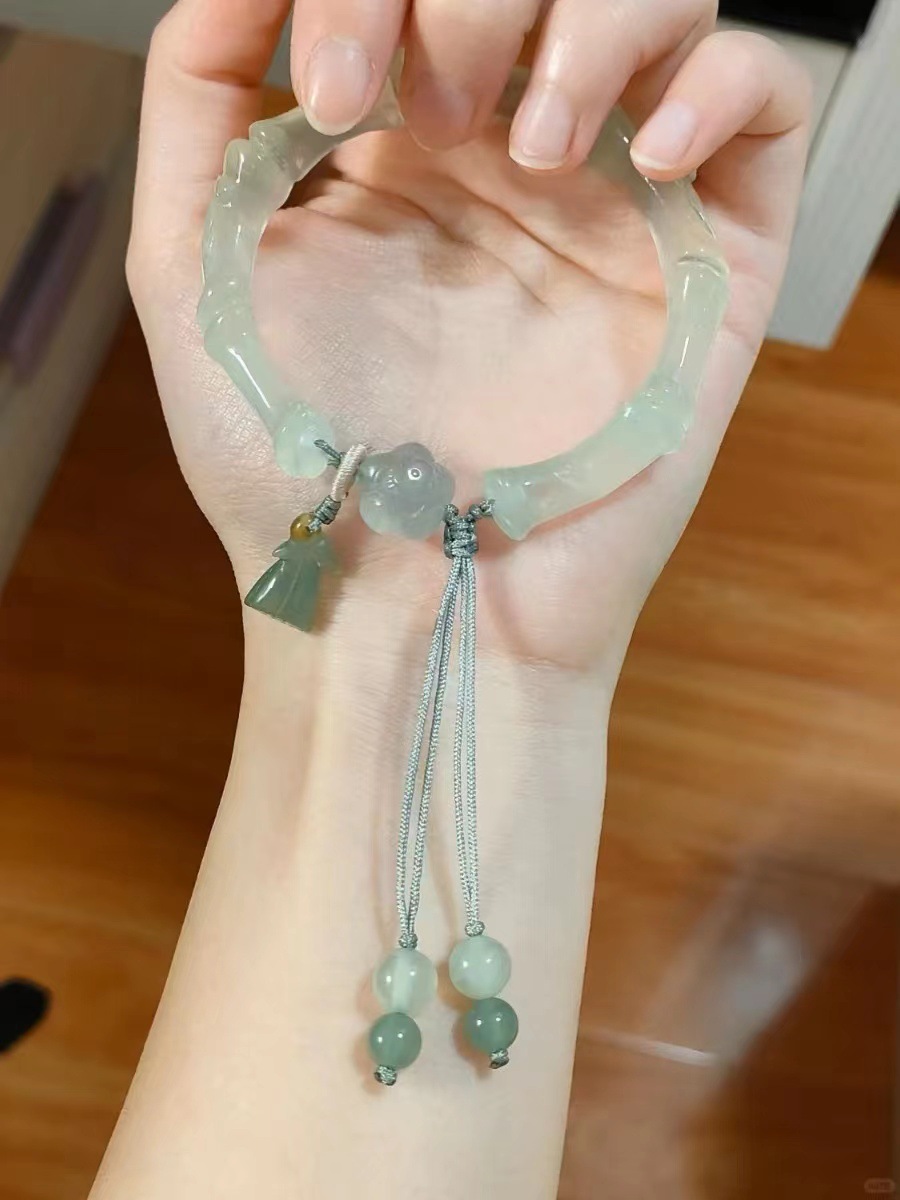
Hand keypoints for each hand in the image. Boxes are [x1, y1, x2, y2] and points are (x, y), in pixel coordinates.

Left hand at [129, 0, 809, 671]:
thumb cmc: (295, 462)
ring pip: (663, 4)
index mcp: (405, 146)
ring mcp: (616, 205)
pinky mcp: (705, 266)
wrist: (403, 598)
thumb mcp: (193, 267)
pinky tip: (644, 154)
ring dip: (594, 26)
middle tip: (429, 115)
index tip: (334, 92)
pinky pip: (768, 104)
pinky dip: (722, 83)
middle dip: (473, 0)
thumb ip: (197, 101)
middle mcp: (517, 160)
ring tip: (529, 149)